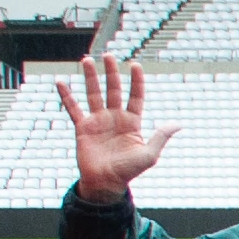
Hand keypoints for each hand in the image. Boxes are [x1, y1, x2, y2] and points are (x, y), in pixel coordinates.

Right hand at [60, 54, 175, 201]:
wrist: (106, 183)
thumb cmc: (129, 171)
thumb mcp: (149, 154)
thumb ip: (161, 137)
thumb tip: (178, 124)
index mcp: (132, 122)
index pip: (135, 96)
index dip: (136, 81)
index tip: (134, 65)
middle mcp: (115, 118)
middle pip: (113, 89)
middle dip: (111, 72)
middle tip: (108, 55)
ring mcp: (98, 121)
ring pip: (93, 93)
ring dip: (90, 77)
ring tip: (86, 60)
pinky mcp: (82, 127)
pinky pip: (73, 108)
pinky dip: (66, 96)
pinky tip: (60, 82)